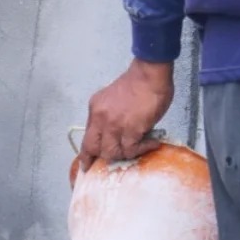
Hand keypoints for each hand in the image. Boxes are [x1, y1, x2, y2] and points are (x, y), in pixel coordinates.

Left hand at [77, 58, 174, 172]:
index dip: (86, 156)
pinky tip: (152, 143)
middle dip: (106, 157)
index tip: (87, 166)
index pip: (86, 138)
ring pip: (113, 153)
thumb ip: (110, 115)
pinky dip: (143, 149)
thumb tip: (118, 133)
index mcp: (95, 109)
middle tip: (118, 158)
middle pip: (96, 149)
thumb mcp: (112, 97)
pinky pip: (132, 149)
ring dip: (127, 153)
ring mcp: (114, 125)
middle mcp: (100, 118)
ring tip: (141, 147)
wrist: (150, 73)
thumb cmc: (138, 81)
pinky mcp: (131, 130)